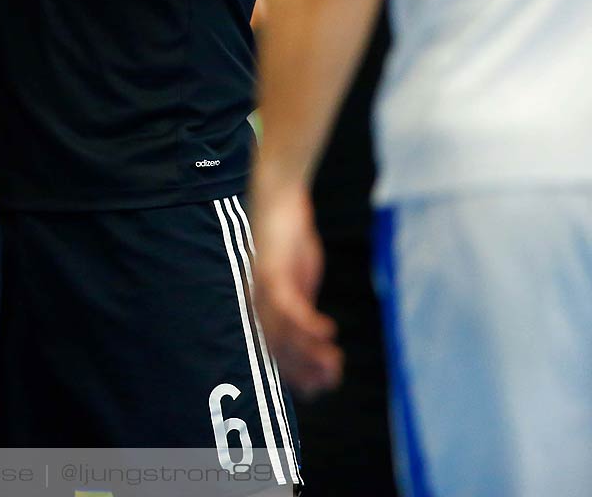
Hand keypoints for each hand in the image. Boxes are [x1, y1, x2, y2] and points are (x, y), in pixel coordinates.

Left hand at [247, 177, 341, 396]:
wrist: (278, 203)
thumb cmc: (290, 243)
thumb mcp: (299, 282)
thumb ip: (303, 309)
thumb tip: (318, 339)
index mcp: (263, 308)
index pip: (276, 351)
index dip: (297, 374)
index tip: (322, 389)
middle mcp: (258, 303)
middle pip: (278, 349)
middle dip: (305, 369)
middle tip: (332, 380)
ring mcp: (262, 289)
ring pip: (283, 333)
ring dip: (310, 352)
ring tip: (334, 362)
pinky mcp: (272, 273)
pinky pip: (289, 307)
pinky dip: (308, 323)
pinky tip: (328, 331)